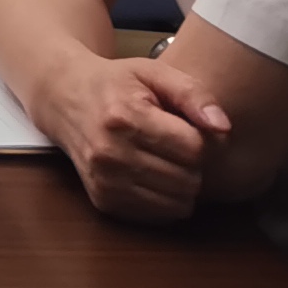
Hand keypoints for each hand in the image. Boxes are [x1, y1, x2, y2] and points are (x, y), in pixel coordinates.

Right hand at [38, 51, 231, 224]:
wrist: (64, 98)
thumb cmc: (115, 83)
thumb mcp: (153, 72)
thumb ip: (193, 93)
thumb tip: (223, 128)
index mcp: (126, 116)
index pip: (194, 148)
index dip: (199, 137)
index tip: (184, 125)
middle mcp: (111, 153)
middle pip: (189, 179)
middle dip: (191, 163)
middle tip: (174, 142)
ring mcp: (105, 181)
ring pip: (178, 203)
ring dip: (181, 183)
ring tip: (165, 158)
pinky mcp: (104, 201)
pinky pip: (160, 215)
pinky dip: (165, 198)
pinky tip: (152, 173)